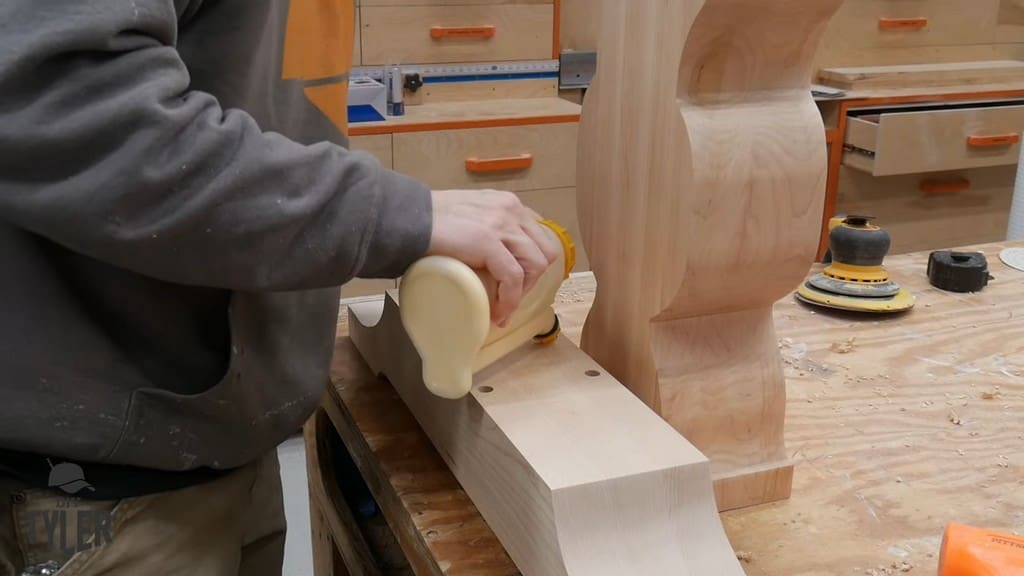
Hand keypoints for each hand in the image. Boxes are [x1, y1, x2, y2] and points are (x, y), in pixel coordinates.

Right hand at [427, 189, 561, 326]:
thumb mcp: (469, 215)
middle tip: (510, 296)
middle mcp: (511, 209)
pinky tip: (498, 313)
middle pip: (546, 251)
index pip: (539, 236)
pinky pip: (513, 278)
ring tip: (502, 307)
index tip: (516, 283)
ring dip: (522, 292)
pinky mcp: (489, 241)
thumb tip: (493, 253)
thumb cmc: (428, 221)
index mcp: (508, 203)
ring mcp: (502, 224)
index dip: (531, 263)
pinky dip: (509, 300)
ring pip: (535, 266)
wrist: (404, 218)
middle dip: (532, 279)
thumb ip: (486, 225)